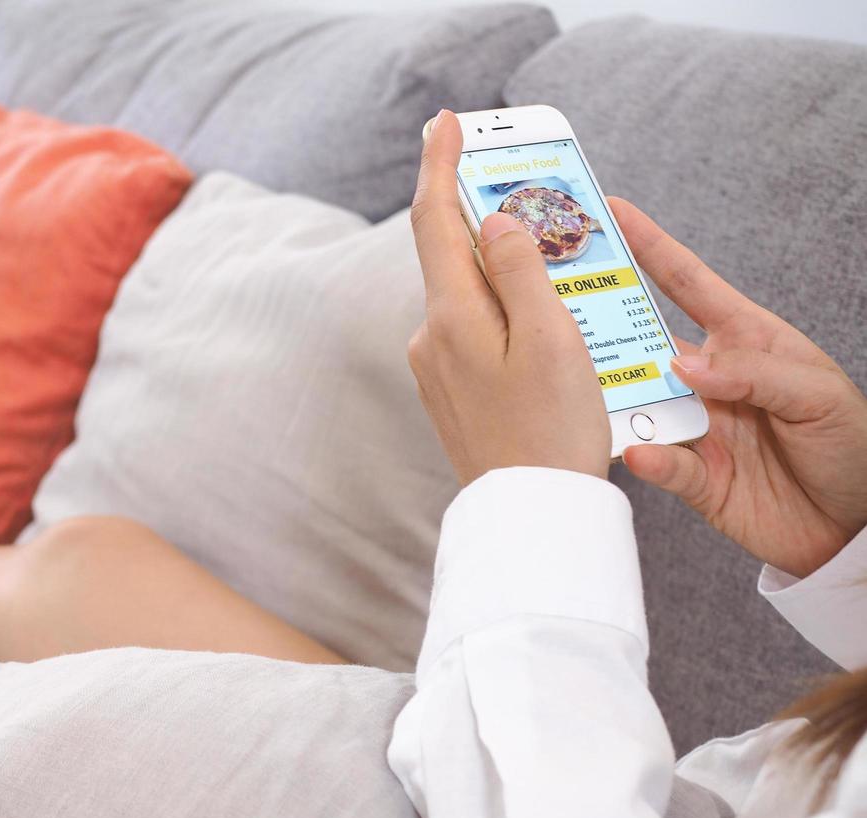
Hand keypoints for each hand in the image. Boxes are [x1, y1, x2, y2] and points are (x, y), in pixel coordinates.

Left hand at [407, 110, 609, 485]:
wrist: (531, 517)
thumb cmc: (552, 431)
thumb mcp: (550, 340)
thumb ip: (521, 272)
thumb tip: (497, 222)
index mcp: (451, 317)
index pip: (435, 220)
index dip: (440, 165)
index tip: (446, 124)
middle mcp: (430, 339)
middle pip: (455, 256)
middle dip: (490, 220)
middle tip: (532, 193)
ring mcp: (436, 369)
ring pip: (471, 297)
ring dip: (508, 275)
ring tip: (563, 276)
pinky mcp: (451, 393)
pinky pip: (478, 333)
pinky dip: (508, 315)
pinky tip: (547, 329)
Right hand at [613, 198, 866, 578]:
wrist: (856, 525)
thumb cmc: (851, 445)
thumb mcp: (817, 392)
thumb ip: (753, 372)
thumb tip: (682, 364)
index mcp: (745, 342)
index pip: (688, 285)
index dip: (651, 247)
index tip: (615, 214)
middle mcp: (710, 380)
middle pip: (643, 342)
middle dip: (603, 320)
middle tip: (560, 300)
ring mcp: (697, 427)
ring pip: (638, 403)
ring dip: (614, 397)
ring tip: (586, 387)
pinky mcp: (692, 477)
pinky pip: (659, 463)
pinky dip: (647, 458)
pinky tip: (640, 454)